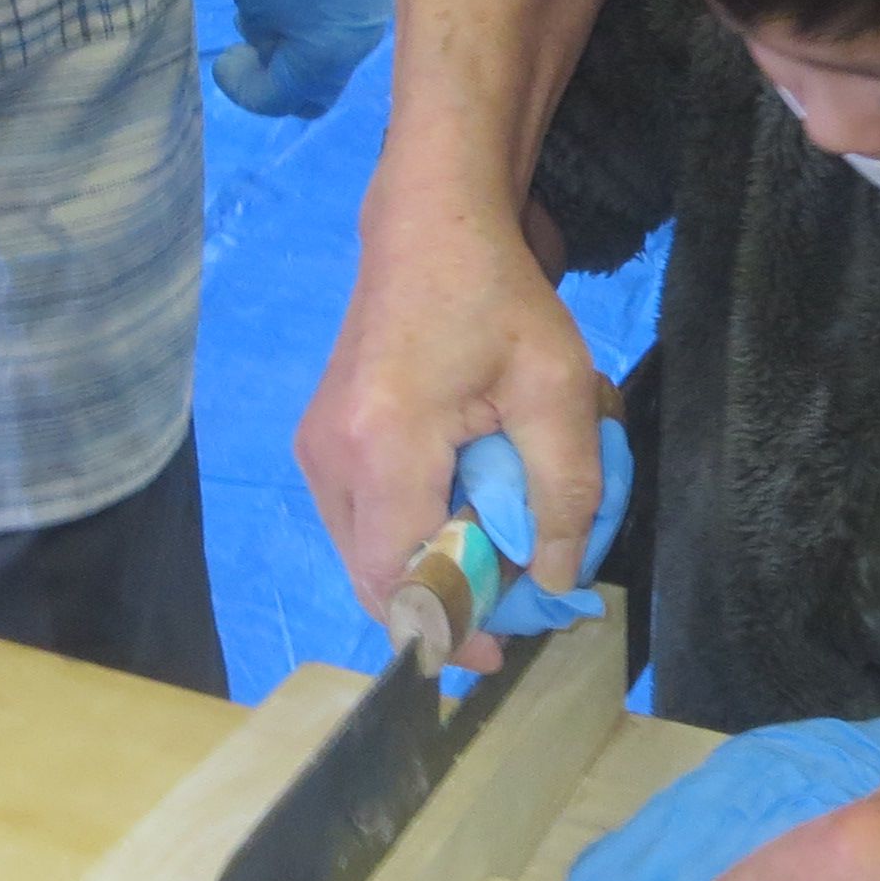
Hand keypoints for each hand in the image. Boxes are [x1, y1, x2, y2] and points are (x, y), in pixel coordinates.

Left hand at [214, 0, 393, 117]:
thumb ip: (262, 37)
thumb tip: (272, 47)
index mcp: (325, 56)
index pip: (280, 97)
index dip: (245, 88)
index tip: (225, 61)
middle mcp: (358, 47)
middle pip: (316, 89)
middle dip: (280, 81)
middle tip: (251, 54)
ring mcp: (374, 19)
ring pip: (333, 58)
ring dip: (300, 51)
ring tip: (270, 17)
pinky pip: (345, 28)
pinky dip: (320, 27)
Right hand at [301, 195, 612, 665]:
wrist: (430, 227)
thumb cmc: (497, 297)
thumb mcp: (559, 390)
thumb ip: (565, 492)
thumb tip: (555, 581)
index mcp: (382, 446)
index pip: (401, 579)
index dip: (451, 628)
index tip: (501, 653)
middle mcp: (328, 459)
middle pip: (375, 580)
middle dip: (442, 610)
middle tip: (508, 618)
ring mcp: (315, 453)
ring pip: (365, 558)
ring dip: (425, 577)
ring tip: (493, 570)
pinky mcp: (320, 446)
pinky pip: (361, 526)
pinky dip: (408, 543)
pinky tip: (461, 526)